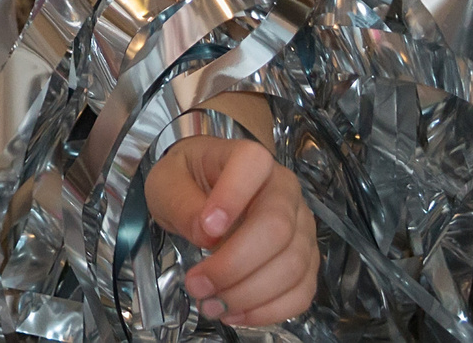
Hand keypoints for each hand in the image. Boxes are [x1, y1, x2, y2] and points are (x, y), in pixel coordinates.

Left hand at [144, 135, 319, 326]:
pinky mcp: (305, 260)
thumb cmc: (187, 181)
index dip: (232, 199)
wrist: (205, 189)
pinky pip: (301, 292)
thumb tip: (207, 233)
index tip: (205, 230)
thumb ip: (183, 202)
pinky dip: (269, 310)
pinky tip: (236, 313)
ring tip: (210, 304)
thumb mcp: (167, 183)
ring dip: (249, 294)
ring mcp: (301, 226)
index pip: (252, 167)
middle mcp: (285, 190)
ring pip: (292, 266)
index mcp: (249, 160)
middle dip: (235, 265)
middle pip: (277, 229)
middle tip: (197, 284)